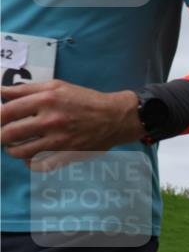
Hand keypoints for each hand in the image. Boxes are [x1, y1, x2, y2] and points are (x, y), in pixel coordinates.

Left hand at [1, 80, 144, 170]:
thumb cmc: (85, 100)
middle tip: (3, 135)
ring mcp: (59, 141)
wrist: (115, 117)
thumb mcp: (56, 86)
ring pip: (21, 152)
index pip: (6, 112)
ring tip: (13, 147)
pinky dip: (30, 163)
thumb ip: (26, 89)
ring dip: (12, 150)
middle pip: (9, 134)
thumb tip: (0, 92)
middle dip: (1, 136)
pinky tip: (31, 157)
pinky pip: (39, 165)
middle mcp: (51, 121)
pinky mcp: (67, 155)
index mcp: (46, 100)